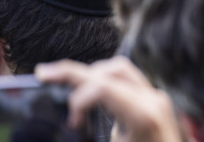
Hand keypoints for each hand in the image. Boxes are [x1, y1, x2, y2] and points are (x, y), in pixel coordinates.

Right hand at [35, 57, 183, 141]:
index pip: (104, 86)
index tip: (72, 124)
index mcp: (144, 115)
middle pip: (112, 70)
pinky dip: (106, 82)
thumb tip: (67, 126)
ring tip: (71, 94)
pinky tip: (90, 95)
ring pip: (121, 69)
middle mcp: (153, 100)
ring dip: (93, 76)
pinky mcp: (156, 101)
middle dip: (77, 74)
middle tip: (46, 74)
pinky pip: (128, 81)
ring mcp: (157, 98)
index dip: (78, 98)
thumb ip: (90, 133)